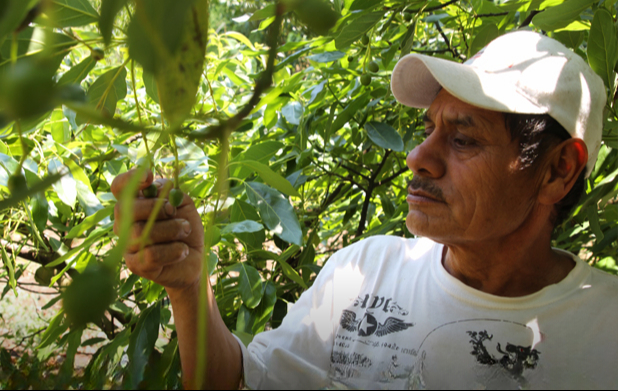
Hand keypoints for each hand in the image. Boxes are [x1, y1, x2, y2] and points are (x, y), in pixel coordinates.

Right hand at [111, 170, 204, 290]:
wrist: (195, 259)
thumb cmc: (185, 228)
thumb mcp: (184, 206)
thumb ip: (172, 193)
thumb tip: (158, 186)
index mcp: (135, 204)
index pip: (120, 187)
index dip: (129, 179)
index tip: (149, 176)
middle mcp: (124, 223)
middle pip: (125, 209)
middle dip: (154, 207)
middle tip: (173, 210)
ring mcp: (128, 245)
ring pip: (140, 232)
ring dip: (171, 229)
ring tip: (186, 230)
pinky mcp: (136, 265)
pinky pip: (150, 255)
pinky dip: (173, 250)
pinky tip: (183, 250)